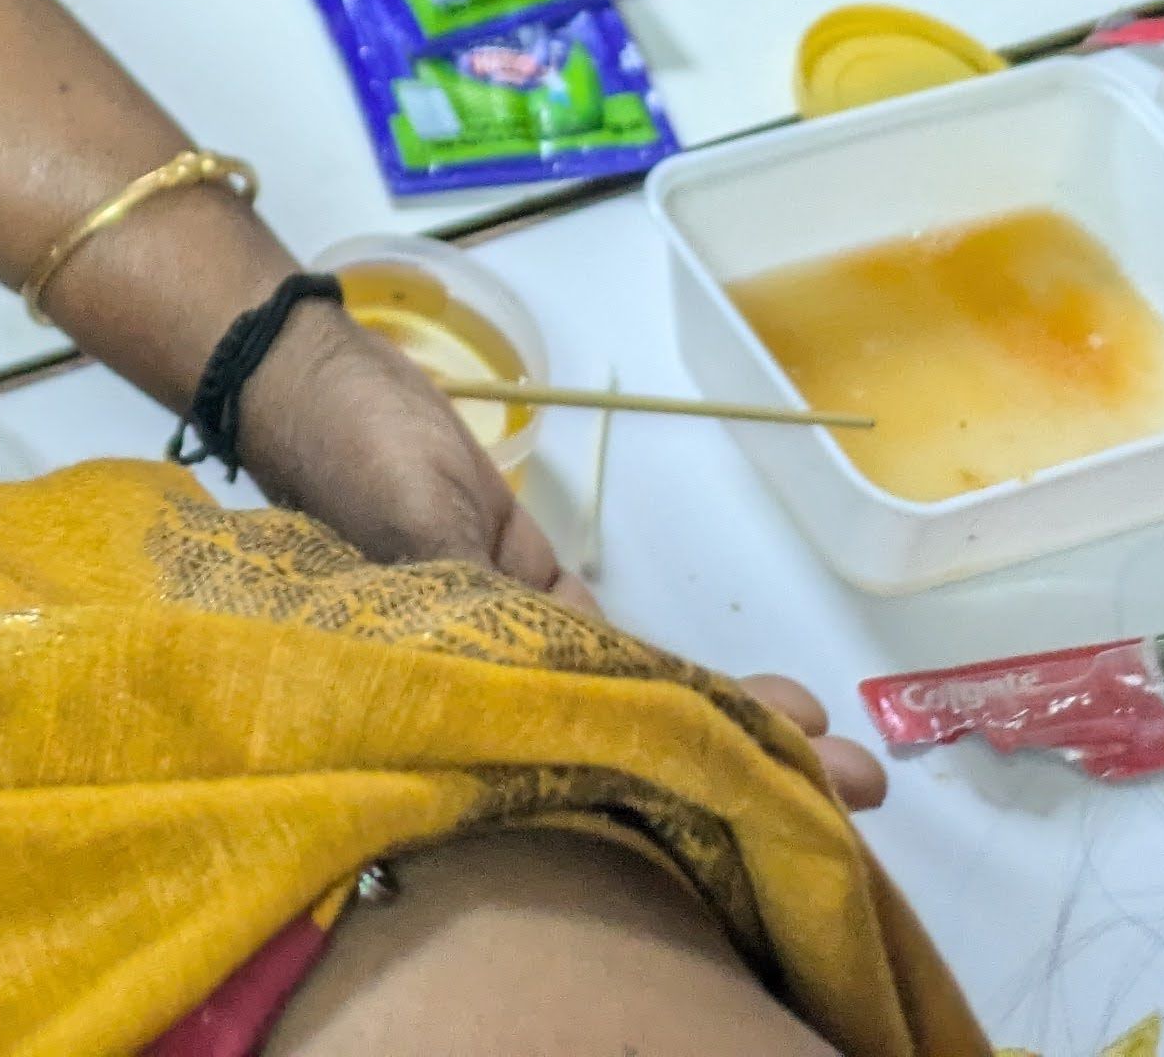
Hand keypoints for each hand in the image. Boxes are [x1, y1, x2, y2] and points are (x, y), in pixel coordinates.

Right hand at [240, 316, 886, 814]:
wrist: (313, 371)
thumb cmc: (352, 451)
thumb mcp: (417, 525)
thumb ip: (484, 610)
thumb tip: (575, 701)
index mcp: (454, 687)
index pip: (592, 746)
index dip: (690, 766)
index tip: (787, 790)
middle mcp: (489, 680)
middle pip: (628, 732)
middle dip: (737, 757)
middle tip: (851, 782)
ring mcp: (508, 636)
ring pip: (631, 691)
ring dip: (723, 714)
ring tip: (823, 745)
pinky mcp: (514, 588)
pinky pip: (606, 642)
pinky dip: (671, 669)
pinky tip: (754, 702)